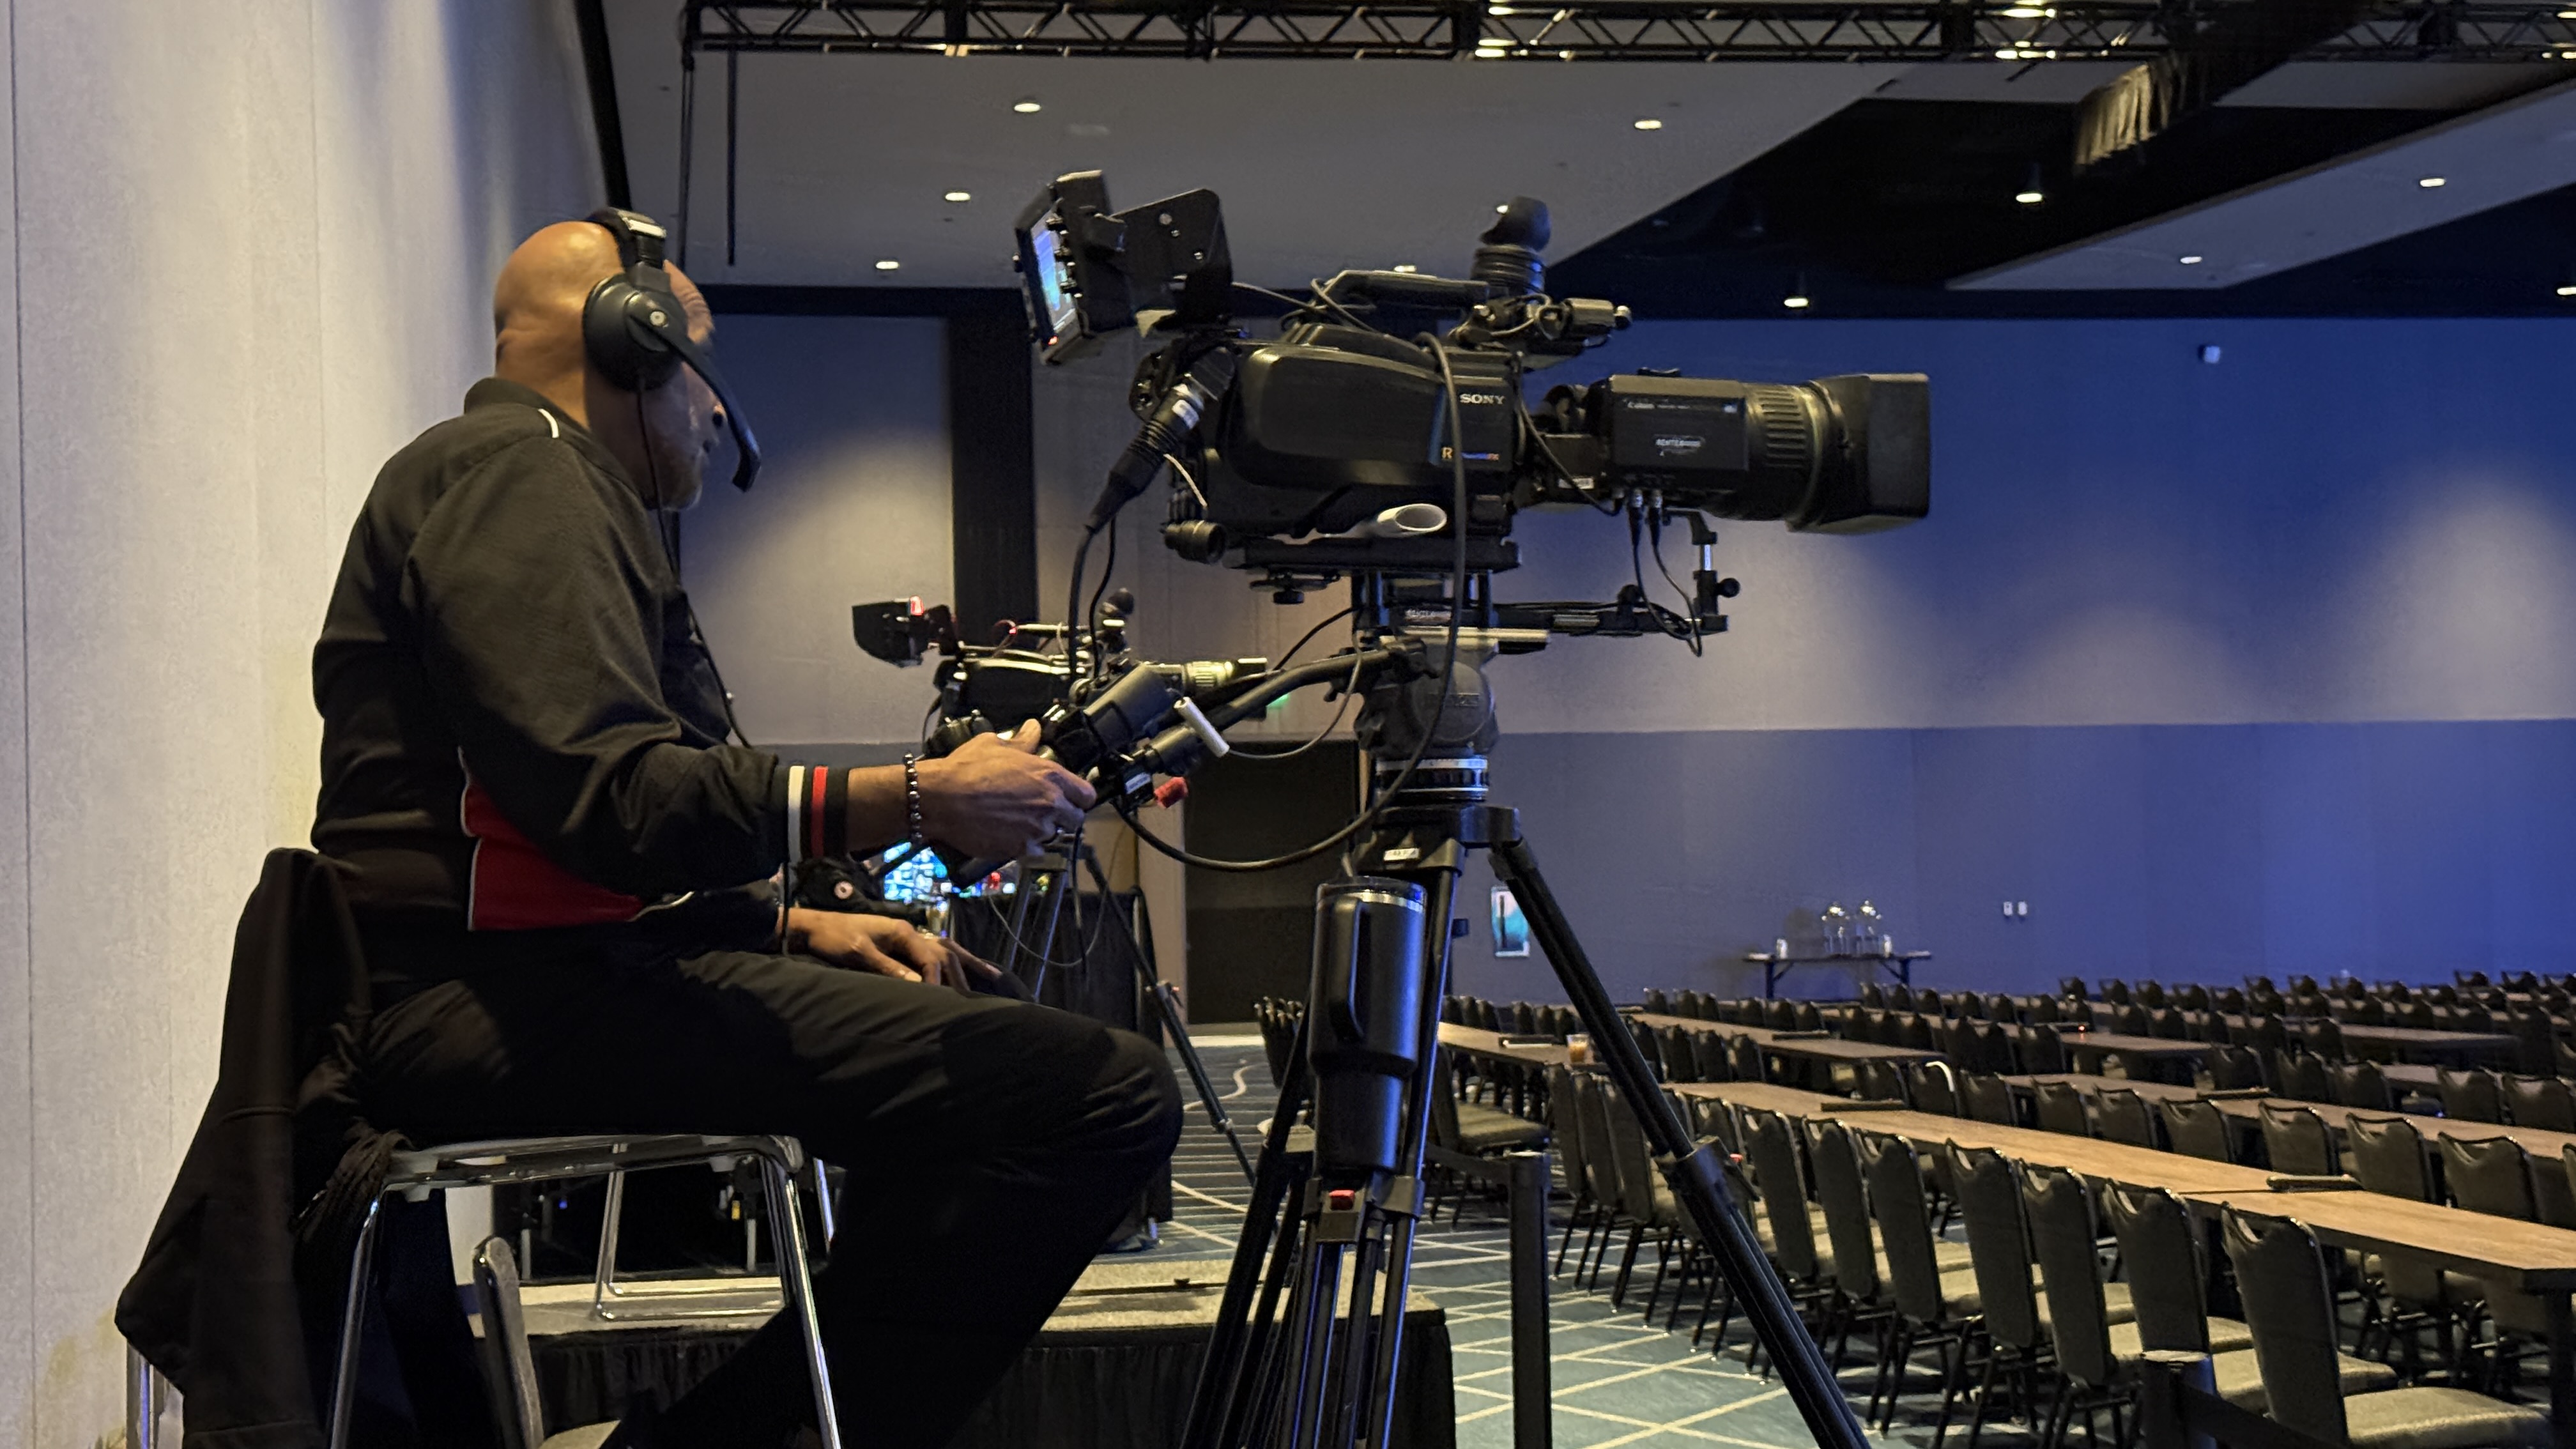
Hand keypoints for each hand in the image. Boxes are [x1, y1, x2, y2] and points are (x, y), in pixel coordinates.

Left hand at [788, 908, 997, 988]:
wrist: (813, 927)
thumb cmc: (834, 939)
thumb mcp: (859, 955)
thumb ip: (889, 969)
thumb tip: (919, 987)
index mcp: (901, 932)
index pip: (931, 957)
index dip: (938, 979)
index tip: (942, 1000)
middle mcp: (909, 931)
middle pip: (944, 953)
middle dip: (960, 975)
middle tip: (972, 999)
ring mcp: (906, 935)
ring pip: (945, 950)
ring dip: (965, 964)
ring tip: (991, 976)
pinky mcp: (899, 941)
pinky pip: (933, 950)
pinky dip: (951, 959)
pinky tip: (964, 965)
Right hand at [915, 721, 1096, 860]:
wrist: (940, 799)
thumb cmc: (964, 771)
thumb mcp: (995, 744)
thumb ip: (1022, 740)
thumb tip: (1033, 729)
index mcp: (1049, 775)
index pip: (1087, 794)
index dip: (1079, 797)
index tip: (1071, 798)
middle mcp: (1049, 803)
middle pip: (1075, 819)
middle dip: (1063, 817)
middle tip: (1045, 812)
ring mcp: (1036, 828)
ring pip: (1054, 836)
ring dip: (1042, 831)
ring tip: (1021, 821)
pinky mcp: (1021, 848)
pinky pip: (1035, 852)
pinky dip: (1026, 847)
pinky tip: (1011, 835)